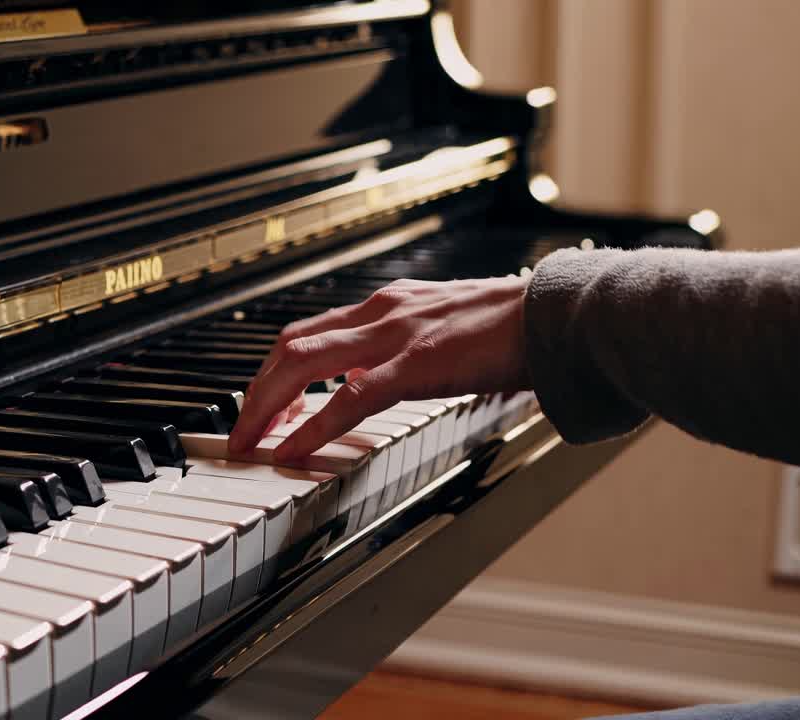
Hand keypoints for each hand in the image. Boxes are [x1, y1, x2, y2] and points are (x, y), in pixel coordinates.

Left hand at [227, 276, 531, 460]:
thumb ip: (407, 349)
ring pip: (304, 363)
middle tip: (240, 430)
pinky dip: (313, 427)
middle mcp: (381, 311)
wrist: (559, 315)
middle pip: (291, 345)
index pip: (309, 332)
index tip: (262, 405)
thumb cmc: (514, 329)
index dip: (274, 370)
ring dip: (268, 406)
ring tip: (251, 443)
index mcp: (387, 305)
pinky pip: (349, 398)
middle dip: (256, 390)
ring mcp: (396, 335)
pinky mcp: (416, 364)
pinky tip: (295, 451)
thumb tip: (375, 379)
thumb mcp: (445, 330)